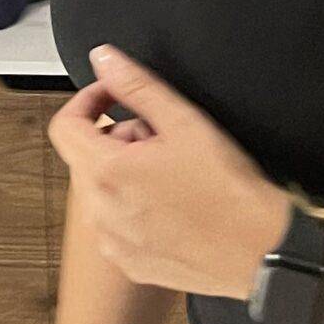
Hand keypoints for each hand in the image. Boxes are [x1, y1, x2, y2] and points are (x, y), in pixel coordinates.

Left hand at [48, 44, 289, 298]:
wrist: (259, 249)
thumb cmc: (229, 192)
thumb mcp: (184, 122)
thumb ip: (136, 86)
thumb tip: (105, 60)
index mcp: (106, 173)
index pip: (64, 125)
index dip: (87, 101)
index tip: (111, 97)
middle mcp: (100, 213)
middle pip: (84, 157)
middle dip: (116, 138)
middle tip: (161, 138)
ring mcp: (113, 242)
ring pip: (100, 192)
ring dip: (124, 174)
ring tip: (172, 174)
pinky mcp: (130, 264)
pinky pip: (116, 225)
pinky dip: (134, 208)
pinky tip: (173, 206)